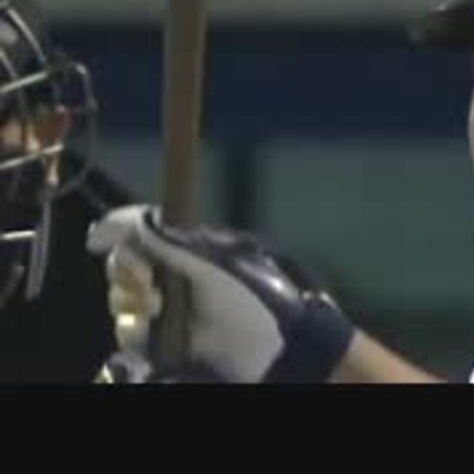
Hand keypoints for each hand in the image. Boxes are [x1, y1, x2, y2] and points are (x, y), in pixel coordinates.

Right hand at [87, 205, 354, 382]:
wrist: (273, 351)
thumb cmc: (250, 298)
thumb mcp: (209, 261)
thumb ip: (164, 238)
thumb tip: (111, 223)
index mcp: (188, 248)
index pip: (140, 231)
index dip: (119, 233)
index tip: (99, 242)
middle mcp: (174, 275)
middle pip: (123, 264)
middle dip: (125, 271)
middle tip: (147, 281)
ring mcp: (167, 310)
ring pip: (121, 300)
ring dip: (129, 303)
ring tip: (157, 309)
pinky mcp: (163, 343)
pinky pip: (129, 333)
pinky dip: (134, 331)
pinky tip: (153, 332)